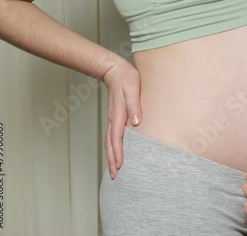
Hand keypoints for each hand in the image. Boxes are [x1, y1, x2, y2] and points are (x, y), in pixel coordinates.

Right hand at [102, 60, 141, 178]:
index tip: (119, 166)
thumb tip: (137, 122)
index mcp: (118, 115)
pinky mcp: (115, 117)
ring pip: (110, 142)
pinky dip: (112, 147)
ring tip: (113, 170)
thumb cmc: (127, 79)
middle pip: (110, 144)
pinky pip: (112, 136)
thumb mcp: (133, 89)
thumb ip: (134, 105)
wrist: (115, 70)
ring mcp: (112, 119)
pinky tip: (116, 153)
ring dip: (111, 156)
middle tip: (114, 177)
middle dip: (111, 161)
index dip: (118, 153)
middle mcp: (113, 119)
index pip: (117, 138)